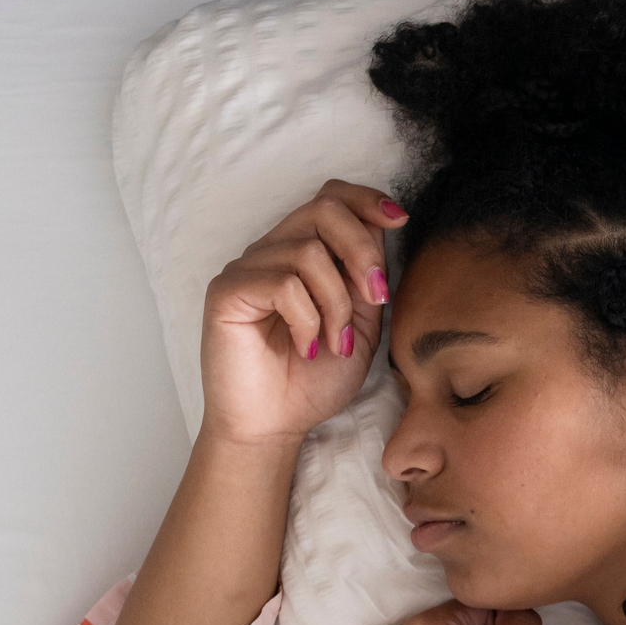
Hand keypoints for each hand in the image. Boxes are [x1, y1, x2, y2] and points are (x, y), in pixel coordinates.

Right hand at [198, 179, 408, 447]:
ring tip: (335, 343)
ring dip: (336, 304)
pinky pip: (283, 283)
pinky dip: (308, 319)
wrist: (276, 427)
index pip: (330, 197)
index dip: (366, 200)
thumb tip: (383, 226)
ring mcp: (246, 269)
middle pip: (323, 210)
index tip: (399, 219)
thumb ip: (367, 277)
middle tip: (375, 299)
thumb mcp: (362, 325)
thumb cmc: (315, 380)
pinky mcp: (226, 292)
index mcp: (303, 253)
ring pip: (308, 253)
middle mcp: (272, 251)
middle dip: (361, 252)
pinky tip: (306, 348)